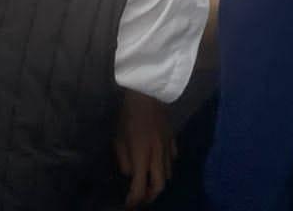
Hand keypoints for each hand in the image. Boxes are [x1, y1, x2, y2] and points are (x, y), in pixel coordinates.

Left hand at [115, 92, 174, 206]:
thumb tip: (130, 174)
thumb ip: (124, 160)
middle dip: (149, 196)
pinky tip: (159, 164)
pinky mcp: (173, 139)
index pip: (140, 187)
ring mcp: (167, 147)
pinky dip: (167, 166)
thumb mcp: (119, 139)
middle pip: (159, 186)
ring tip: (149, 183)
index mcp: (142, 155)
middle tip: (140, 198)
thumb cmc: (128, 115)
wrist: (146, 93)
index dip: (134, 200)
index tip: (128, 205)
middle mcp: (157, 155)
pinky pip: (173, 159)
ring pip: (168, 174)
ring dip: (158, 182)